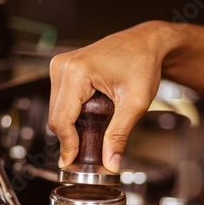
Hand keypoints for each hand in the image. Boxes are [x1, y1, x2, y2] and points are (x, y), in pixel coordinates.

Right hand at [49, 21, 173, 171]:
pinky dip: (72, 114)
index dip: (67, 145)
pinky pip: (60, 100)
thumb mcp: (135, 104)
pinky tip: (91, 115)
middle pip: (56, 117)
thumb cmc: (143, 62)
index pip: (61, 119)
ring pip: (56, 110)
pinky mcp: (63, 69)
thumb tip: (110, 162)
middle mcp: (63, 66)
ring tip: (95, 129)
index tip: (73, 162)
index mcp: (76, 72)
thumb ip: (119, 135)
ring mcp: (61, 66)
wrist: (148, 42)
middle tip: (90, 153)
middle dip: (71, 137)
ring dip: (71, 125)